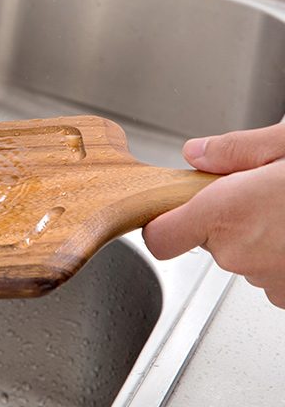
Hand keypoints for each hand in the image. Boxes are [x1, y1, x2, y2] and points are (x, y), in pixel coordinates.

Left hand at [143, 124, 284, 307]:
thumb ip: (236, 149)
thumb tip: (197, 153)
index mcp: (228, 214)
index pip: (160, 238)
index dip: (161, 221)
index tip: (167, 207)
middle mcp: (244, 255)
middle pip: (207, 238)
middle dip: (222, 213)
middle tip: (254, 187)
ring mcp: (273, 283)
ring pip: (242, 254)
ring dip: (257, 233)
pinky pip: (272, 271)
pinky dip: (281, 252)